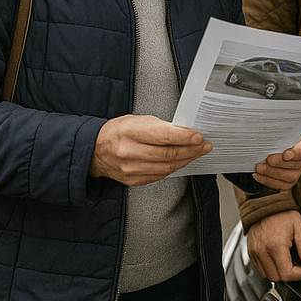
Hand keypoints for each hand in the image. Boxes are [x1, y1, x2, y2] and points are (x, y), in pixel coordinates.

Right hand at [89, 115, 212, 185]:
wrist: (96, 150)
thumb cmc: (118, 131)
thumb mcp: (137, 120)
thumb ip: (161, 127)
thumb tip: (185, 132)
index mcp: (130, 131)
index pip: (164, 136)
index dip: (185, 137)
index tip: (198, 136)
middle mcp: (129, 152)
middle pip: (169, 154)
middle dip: (191, 150)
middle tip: (205, 145)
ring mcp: (131, 169)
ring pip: (167, 167)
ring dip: (187, 159)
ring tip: (198, 152)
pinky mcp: (133, 180)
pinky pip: (161, 175)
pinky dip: (174, 167)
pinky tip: (182, 161)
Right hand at [245, 210, 300, 281]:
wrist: (263, 202)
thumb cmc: (282, 212)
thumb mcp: (298, 226)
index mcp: (275, 246)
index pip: (287, 274)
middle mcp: (262, 252)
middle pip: (278, 278)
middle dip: (292, 275)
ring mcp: (255, 253)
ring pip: (269, 276)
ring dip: (281, 274)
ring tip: (290, 262)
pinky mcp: (251, 252)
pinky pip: (260, 270)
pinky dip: (271, 270)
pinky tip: (279, 260)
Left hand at [254, 131, 300, 190]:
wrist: (280, 140)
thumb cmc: (282, 133)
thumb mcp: (283, 127)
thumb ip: (279, 129)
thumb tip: (268, 127)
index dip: (295, 153)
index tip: (285, 154)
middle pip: (296, 165)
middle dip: (279, 163)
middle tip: (267, 160)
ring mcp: (298, 171)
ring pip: (289, 177)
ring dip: (272, 173)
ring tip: (259, 168)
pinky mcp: (290, 180)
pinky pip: (282, 185)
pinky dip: (269, 181)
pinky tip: (258, 176)